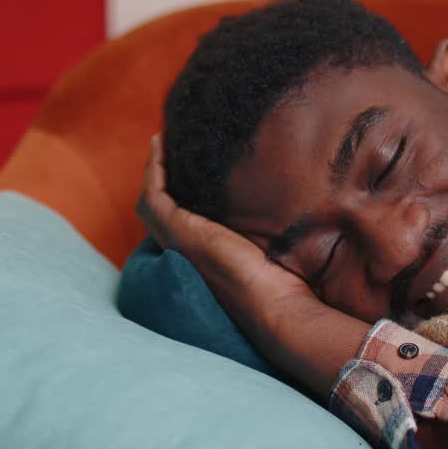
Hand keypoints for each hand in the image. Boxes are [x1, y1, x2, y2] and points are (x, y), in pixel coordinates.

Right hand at [137, 135, 370, 393]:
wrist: (278, 309)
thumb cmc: (285, 286)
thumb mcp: (273, 250)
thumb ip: (271, 232)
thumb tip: (296, 213)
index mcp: (204, 259)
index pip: (180, 223)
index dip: (179, 195)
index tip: (187, 166)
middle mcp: (184, 254)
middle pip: (159, 210)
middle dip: (160, 177)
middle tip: (166, 146)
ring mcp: (178, 245)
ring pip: (151, 200)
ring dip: (153, 168)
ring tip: (162, 140)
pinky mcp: (181, 234)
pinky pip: (154, 195)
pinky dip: (154, 169)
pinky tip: (162, 144)